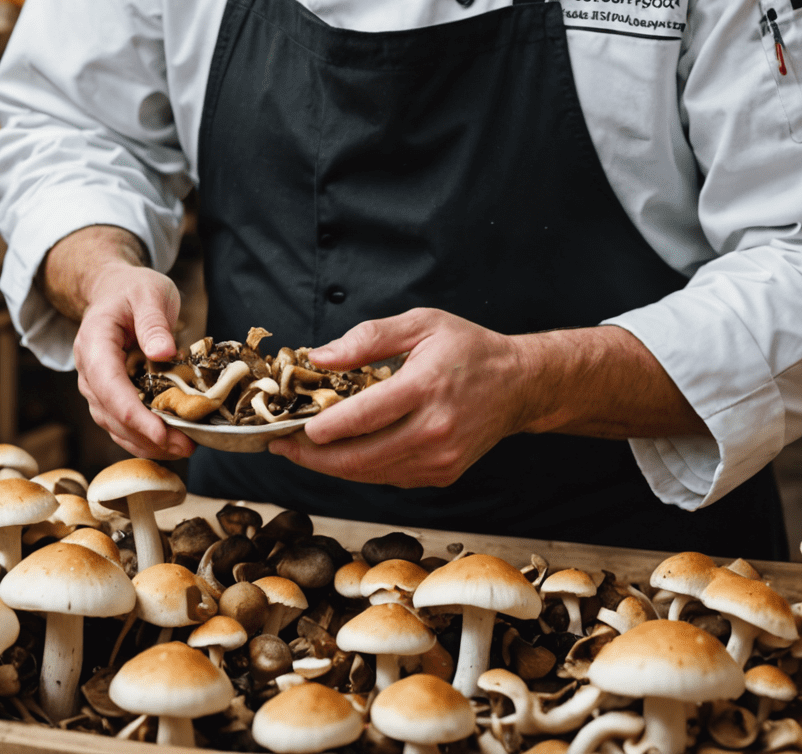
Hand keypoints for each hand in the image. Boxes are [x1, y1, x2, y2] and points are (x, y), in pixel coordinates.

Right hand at [73, 259, 193, 460]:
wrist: (114, 290)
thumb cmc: (132, 289)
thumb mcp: (149, 292)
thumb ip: (154, 321)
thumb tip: (163, 353)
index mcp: (94, 342)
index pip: (109, 386)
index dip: (134, 415)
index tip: (162, 433)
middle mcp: (89, 370)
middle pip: (111, 414)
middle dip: (147, 436)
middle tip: (186, 446)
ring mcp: (96, 386)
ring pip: (114, 425)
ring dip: (146, 443)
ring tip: (183, 448)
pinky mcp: (108, 395)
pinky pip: (120, 424)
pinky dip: (143, 438)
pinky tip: (169, 444)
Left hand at [268, 308, 524, 487]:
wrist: (519, 385)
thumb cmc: (468, 349)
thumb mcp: (421, 323)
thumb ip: (369, 338)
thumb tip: (321, 357)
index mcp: (426, 388)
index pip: (365, 417)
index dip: (325, 428)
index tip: (295, 427)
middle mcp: (434, 431)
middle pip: (361, 457)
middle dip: (315, 457)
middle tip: (282, 446)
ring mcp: (440, 459)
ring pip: (372, 473)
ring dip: (332, 466)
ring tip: (302, 450)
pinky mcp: (442, 475)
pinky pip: (390, 477)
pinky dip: (361, 469)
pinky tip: (341, 453)